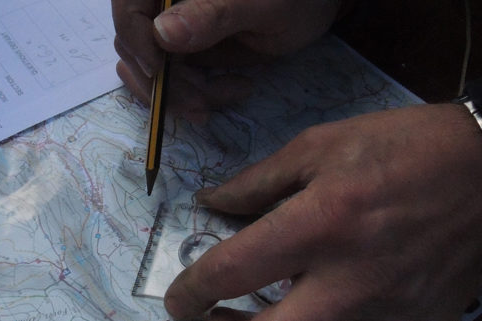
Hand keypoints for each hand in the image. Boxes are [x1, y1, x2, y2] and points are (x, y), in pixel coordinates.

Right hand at [111, 0, 344, 117]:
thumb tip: (162, 34)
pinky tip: (233, 90)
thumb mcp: (262, 3)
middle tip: (203, 105)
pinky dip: (194, 96)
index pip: (128, 12)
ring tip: (232, 93)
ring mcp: (169, 29)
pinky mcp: (182, 53)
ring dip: (181, 95)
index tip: (160, 73)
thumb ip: (214, 14)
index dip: (136, 43)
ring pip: (148, 72)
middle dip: (165, 83)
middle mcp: (160, 5)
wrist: (316, 5)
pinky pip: (170, 82)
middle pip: (132, 47)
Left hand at [165, 104, 481, 319]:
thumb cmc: (404, 147)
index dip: (190, 291)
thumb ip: (258, 182)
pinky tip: (304, 303)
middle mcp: (349, 280)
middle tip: (202, 318)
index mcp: (320, 225)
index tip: (177, 296)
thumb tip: (211, 205)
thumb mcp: (321, 146)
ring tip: (244, 314)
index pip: (232, 273)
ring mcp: (383, 310)